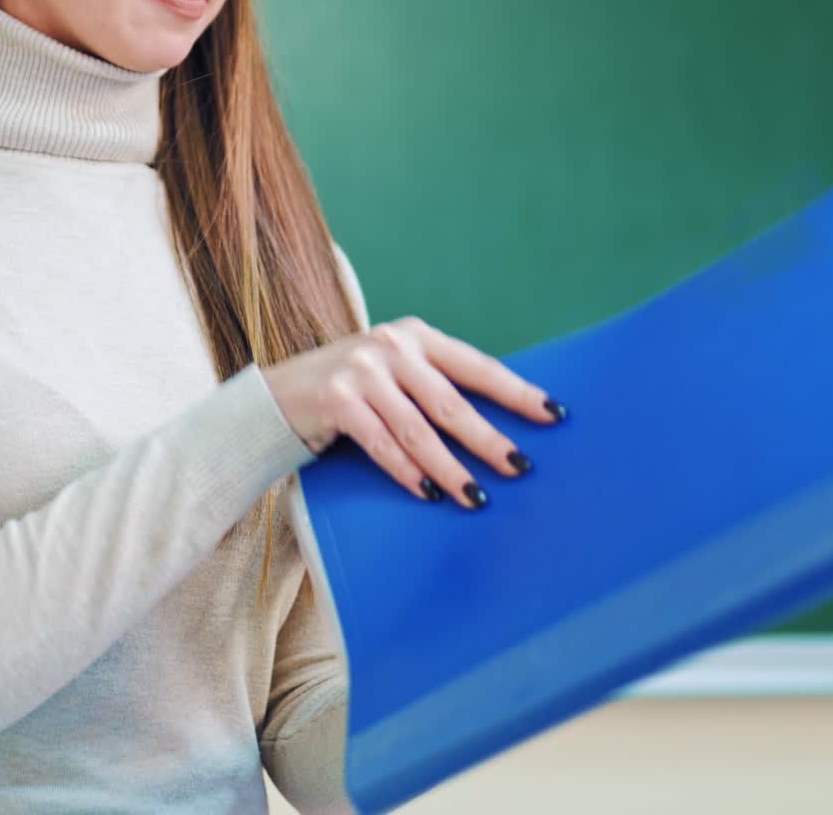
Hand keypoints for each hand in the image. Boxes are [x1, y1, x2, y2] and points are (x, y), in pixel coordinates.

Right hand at [262, 317, 565, 508]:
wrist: (278, 395)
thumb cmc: (350, 389)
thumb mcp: (393, 373)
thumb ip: (432, 385)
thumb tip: (498, 426)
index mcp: (414, 335)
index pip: (476, 366)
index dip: (516, 392)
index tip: (554, 414)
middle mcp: (390, 346)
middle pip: (451, 403)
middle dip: (488, 440)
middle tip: (519, 468)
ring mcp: (361, 371)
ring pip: (418, 430)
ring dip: (451, 467)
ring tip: (477, 497)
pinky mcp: (337, 399)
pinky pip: (382, 444)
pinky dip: (408, 472)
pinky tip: (429, 493)